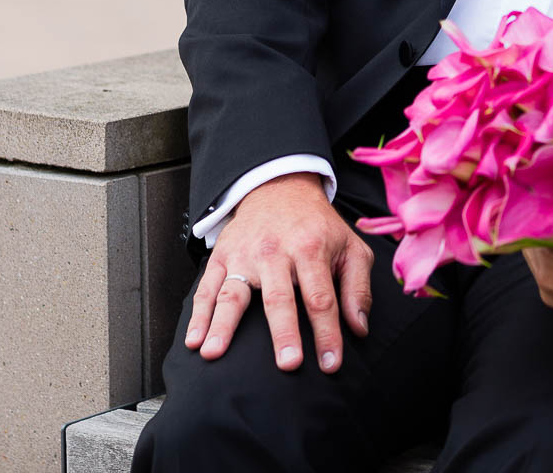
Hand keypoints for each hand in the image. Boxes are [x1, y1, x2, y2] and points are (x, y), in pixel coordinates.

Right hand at [184, 172, 372, 371]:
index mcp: (311, 249)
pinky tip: (194, 340)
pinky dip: (199, 314)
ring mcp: (245, 255)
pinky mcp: (222, 256)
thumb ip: (358, 288)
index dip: (327, 333)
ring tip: (214, 353)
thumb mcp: (350, 248)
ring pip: (233, 293)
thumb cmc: (318, 227)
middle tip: (288, 364)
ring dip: (223, 325)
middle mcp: (276, 252)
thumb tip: (358, 329)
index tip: (330, 364)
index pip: (321, 298)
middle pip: (280, 298)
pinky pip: (207, 288)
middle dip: (284, 333)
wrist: (280, 188)